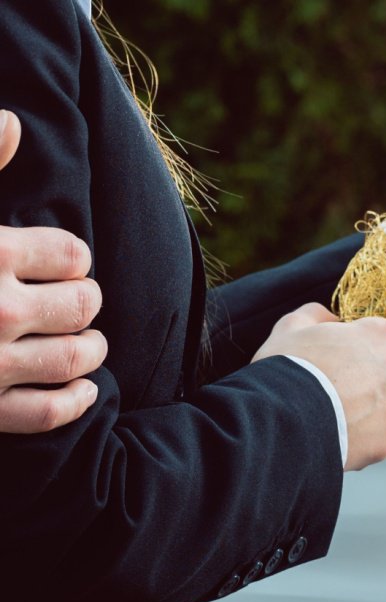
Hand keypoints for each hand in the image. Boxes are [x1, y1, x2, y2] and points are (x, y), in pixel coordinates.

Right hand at [0, 110, 107, 433]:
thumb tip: (10, 121)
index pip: (72, 255)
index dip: (72, 258)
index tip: (65, 262)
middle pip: (82, 303)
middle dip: (85, 300)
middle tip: (80, 299)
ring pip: (75, 356)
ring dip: (90, 347)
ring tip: (88, 339)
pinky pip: (47, 412)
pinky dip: (74, 400)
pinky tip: (82, 389)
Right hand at [252, 303, 385, 470]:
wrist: (278, 420)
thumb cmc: (286, 368)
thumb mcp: (292, 326)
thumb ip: (316, 314)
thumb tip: (329, 317)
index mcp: (384, 337)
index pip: (381, 338)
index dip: (357, 347)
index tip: (337, 358)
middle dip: (366, 379)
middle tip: (332, 388)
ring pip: (384, 407)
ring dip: (365, 409)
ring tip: (329, 414)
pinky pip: (376, 437)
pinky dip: (360, 436)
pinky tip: (333, 433)